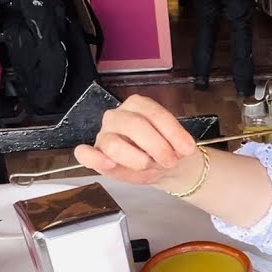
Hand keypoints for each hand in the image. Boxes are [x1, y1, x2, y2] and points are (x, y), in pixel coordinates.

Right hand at [73, 95, 200, 187]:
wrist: (163, 166)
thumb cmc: (166, 151)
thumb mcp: (176, 145)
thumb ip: (175, 144)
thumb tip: (176, 151)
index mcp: (138, 105)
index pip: (153, 114)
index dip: (172, 132)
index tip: (187, 149)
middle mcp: (118, 116)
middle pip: (134, 125)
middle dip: (156, 146)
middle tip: (171, 161)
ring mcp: (104, 134)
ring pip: (114, 143)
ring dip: (136, 159)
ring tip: (150, 166)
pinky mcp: (94, 153)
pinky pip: (84, 153)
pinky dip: (94, 158)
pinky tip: (108, 164)